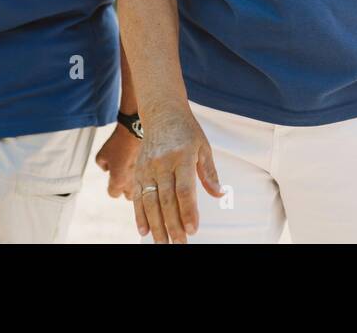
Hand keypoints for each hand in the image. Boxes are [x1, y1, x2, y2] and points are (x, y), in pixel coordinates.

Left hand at [95, 123, 141, 199]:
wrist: (135, 130)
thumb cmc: (118, 142)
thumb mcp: (101, 154)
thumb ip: (102, 165)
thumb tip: (107, 169)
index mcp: (118, 181)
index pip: (113, 194)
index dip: (111, 187)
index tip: (113, 179)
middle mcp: (132, 182)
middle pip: (129, 195)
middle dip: (126, 188)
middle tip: (124, 176)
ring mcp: (143, 177)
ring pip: (141, 188)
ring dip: (137, 183)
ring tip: (135, 172)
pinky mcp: (151, 170)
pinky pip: (148, 178)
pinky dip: (145, 175)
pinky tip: (142, 165)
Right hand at [133, 104, 221, 243]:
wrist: (162, 113)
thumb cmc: (186, 131)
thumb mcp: (203, 147)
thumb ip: (209, 173)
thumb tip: (219, 195)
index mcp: (182, 156)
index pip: (184, 190)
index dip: (188, 211)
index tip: (193, 230)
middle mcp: (161, 163)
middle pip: (166, 200)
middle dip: (173, 225)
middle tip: (181, 243)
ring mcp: (147, 168)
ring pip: (149, 202)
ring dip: (156, 225)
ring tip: (163, 243)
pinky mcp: (137, 172)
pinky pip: (137, 197)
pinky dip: (139, 216)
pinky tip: (144, 231)